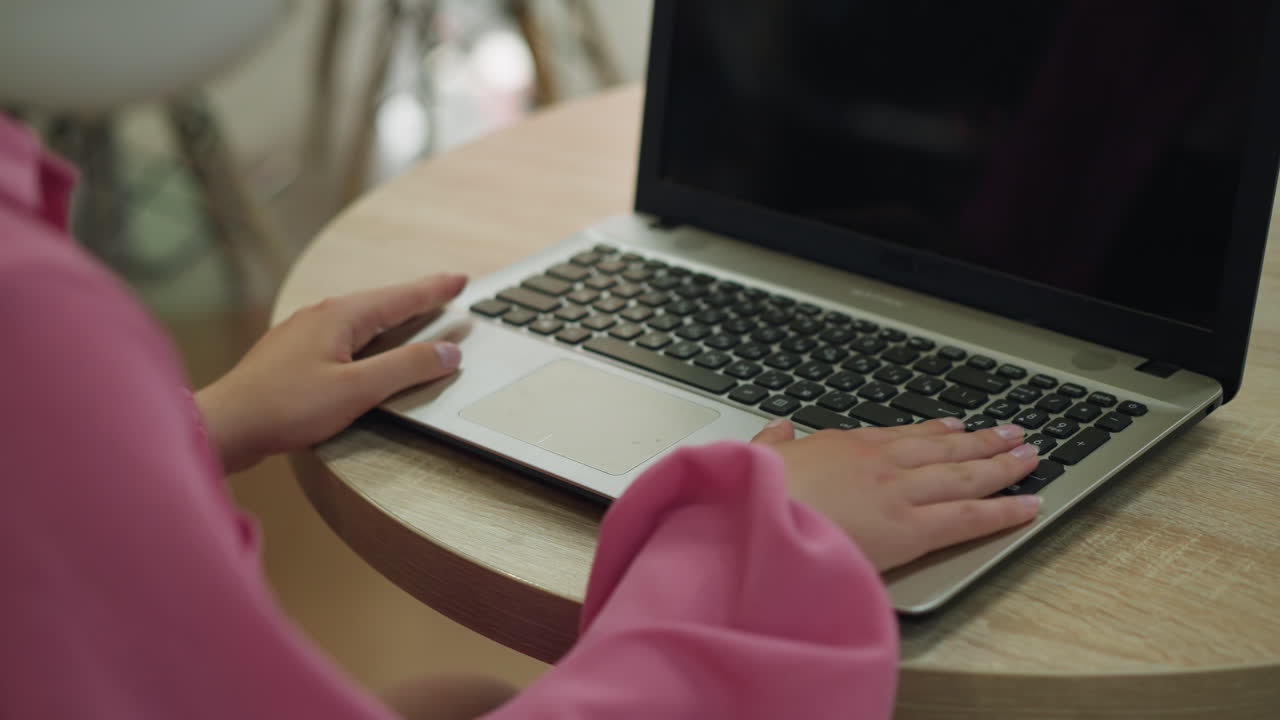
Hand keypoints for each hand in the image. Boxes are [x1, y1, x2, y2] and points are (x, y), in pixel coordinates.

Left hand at [195, 273, 466, 471]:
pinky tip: (367, 348)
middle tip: (446, 293)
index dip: (434, 290)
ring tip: (415, 318)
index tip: (460, 280)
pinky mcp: (292, 356)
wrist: (224, 426)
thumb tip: (448, 352)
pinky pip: (342, 336)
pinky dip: (369, 337)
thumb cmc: (285, 408)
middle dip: (416, 300)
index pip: (401, 297)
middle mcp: (320, 316)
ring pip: (360, 319)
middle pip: (381, 303)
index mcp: (340, 316)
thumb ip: (406, 368)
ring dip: (392, 318)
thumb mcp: (357, 390)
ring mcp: (303, 334)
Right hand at [751, 417, 1040, 570]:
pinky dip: (1003, 510)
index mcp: (843, 445)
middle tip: (1012, 433)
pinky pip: (968, 517)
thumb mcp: (755, 459)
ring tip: (1031, 457)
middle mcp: (879, 463)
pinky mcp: (910, 529)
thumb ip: (772, 443)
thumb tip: (778, 428)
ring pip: (964, 475)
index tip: (954, 426)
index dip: (933, 430)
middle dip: (981, 440)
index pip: (901, 435)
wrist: (755, 521)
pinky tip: (1030, 505)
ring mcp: (899, 493)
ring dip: (1001, 464)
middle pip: (943, 448)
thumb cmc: (752, 497)